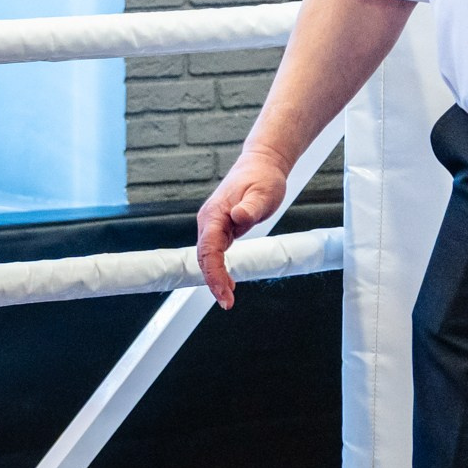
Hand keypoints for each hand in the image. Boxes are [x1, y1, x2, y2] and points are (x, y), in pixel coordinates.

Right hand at [197, 146, 291, 308]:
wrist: (261, 164)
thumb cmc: (262, 177)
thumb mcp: (263, 192)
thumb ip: (250, 206)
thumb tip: (238, 218)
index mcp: (214, 215)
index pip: (208, 249)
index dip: (213, 272)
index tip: (224, 291)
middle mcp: (208, 221)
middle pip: (204, 257)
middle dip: (213, 281)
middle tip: (228, 302)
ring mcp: (213, 225)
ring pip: (207, 257)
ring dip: (215, 277)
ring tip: (228, 298)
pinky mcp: (221, 228)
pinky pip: (215, 253)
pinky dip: (219, 269)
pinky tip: (228, 282)